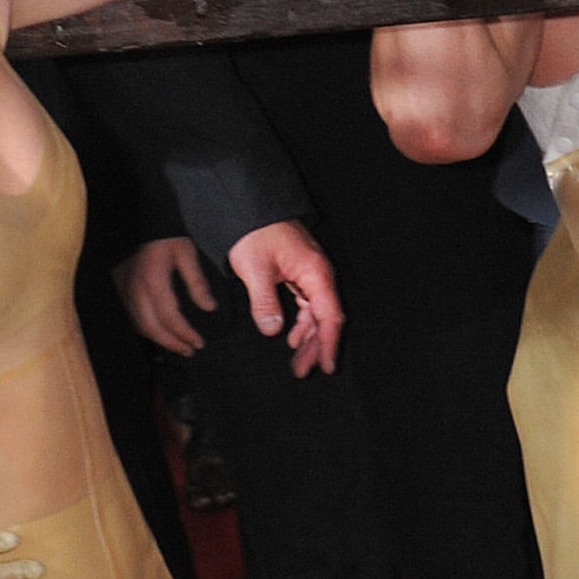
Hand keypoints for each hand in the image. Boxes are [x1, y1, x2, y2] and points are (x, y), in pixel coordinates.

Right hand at [115, 237, 214, 354]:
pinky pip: (132, 317)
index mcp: (154, 282)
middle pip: (153, 328)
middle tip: (190, 351)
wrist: (136, 219)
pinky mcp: (120, 288)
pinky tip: (158, 332)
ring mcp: (125, 291)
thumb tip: (210, 307)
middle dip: (172, 343)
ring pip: (140, 326)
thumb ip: (197, 282)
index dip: (185, 334)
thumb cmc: (163, 234)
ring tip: (178, 346)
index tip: (199, 342)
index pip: (170, 318)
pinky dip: (146, 330)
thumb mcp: (186, 253)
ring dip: (159, 340)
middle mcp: (136, 290)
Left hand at [229, 219, 342, 376]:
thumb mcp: (255, 268)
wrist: (249, 207)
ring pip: (316, 312)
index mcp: (315, 272)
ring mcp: (310, 273)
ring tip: (296, 360)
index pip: (330, 315)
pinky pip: (307, 303)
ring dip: (307, 337)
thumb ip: (265, 301)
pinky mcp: (299, 273)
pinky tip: (291, 336)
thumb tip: (273, 330)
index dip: (329, 343)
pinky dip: (301, 322)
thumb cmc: (254, 231)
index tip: (327, 366)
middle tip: (302, 371)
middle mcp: (318, 274)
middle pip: (325, 317)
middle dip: (316, 346)